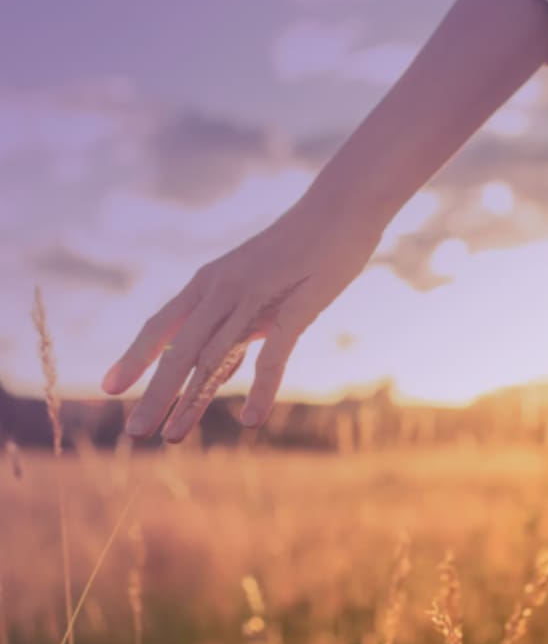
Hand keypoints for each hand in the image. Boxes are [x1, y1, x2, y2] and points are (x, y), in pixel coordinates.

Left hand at [101, 198, 378, 441]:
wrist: (341, 207)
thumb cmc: (300, 243)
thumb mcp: (255, 277)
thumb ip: (236, 315)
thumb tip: (219, 353)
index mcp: (210, 282)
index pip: (162, 326)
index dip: (134, 357)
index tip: (110, 388)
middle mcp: (223, 290)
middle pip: (180, 351)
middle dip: (155, 395)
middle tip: (133, 433)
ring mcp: (256, 299)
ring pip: (214, 358)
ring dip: (192, 402)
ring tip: (172, 437)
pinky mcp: (294, 308)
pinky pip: (273, 356)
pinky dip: (262, 390)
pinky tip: (252, 421)